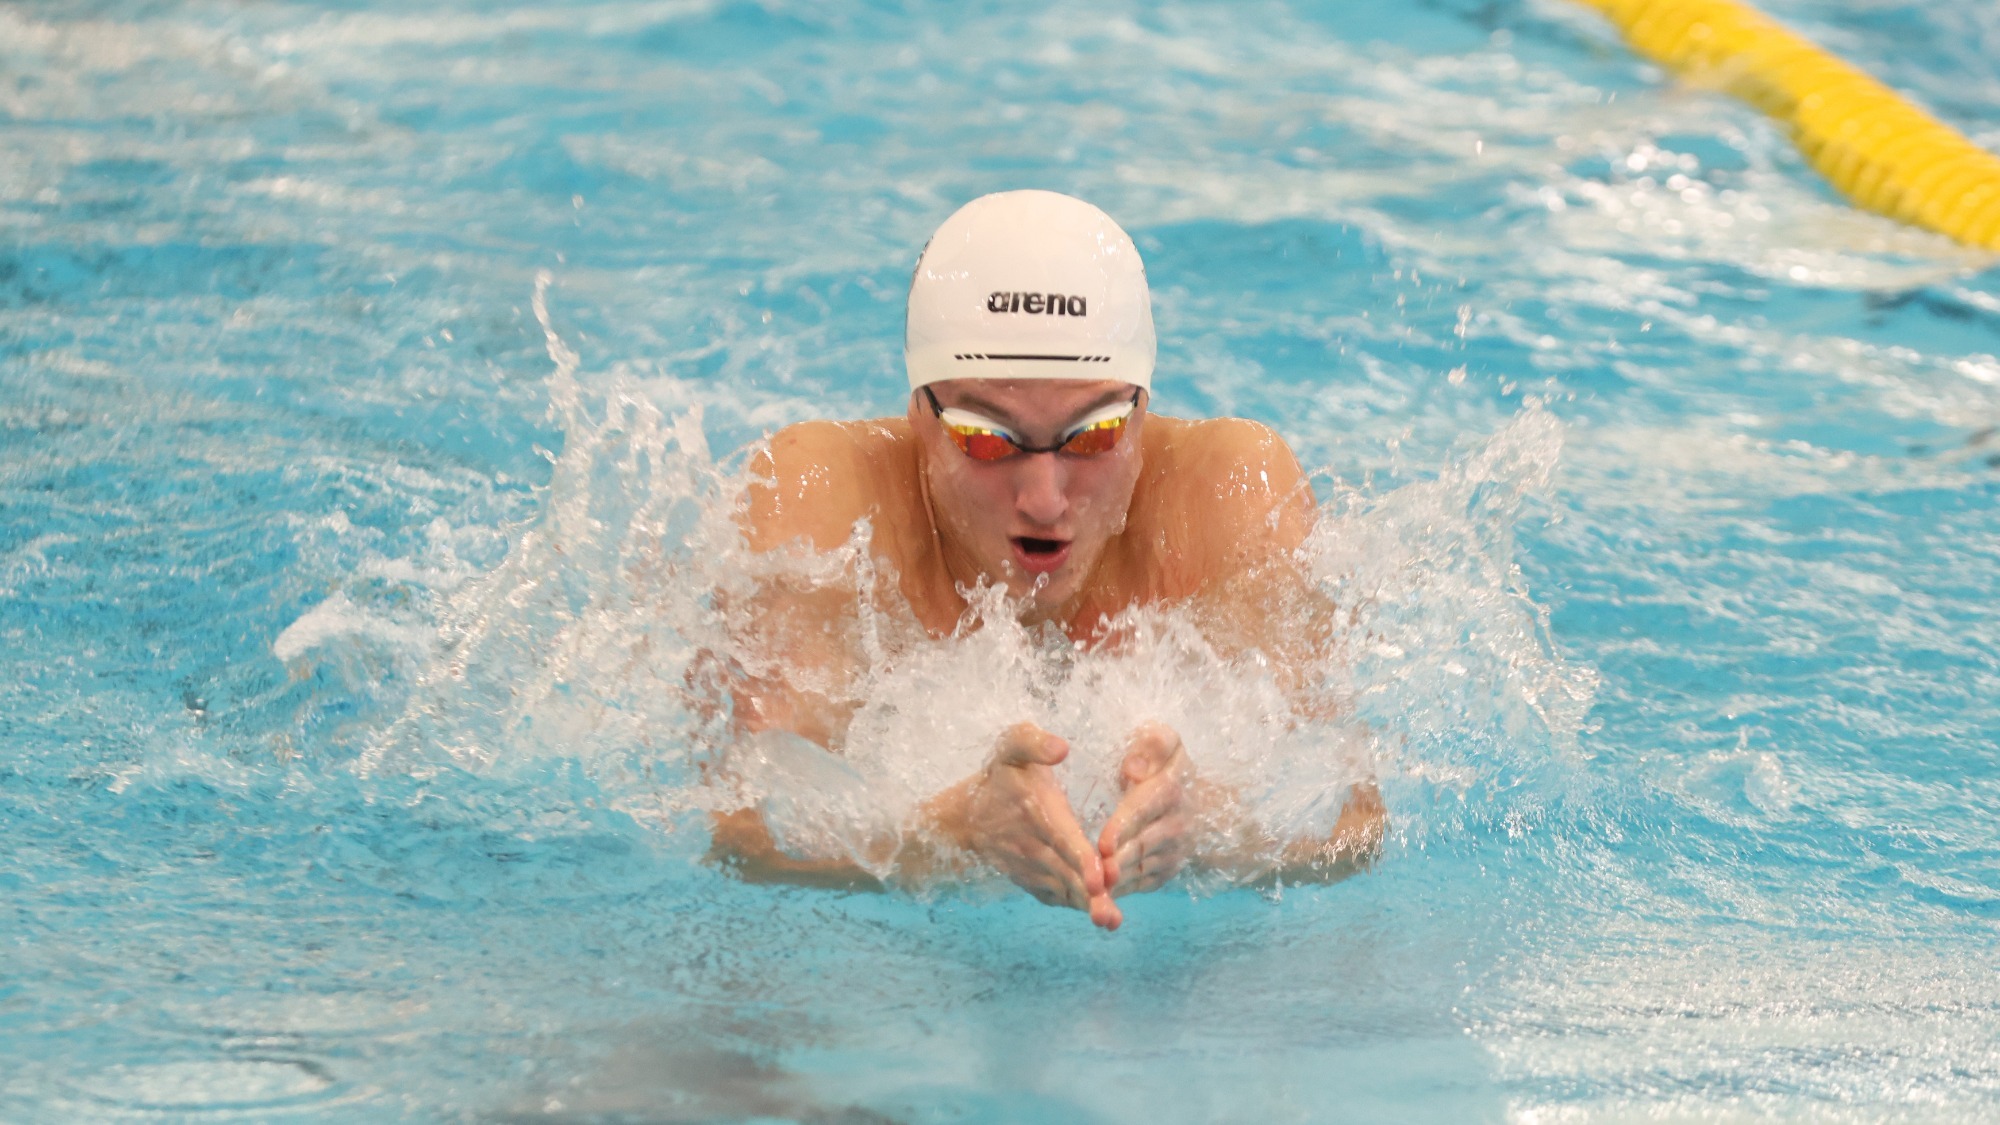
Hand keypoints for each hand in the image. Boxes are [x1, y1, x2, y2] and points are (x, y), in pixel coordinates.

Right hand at [952, 723, 1121, 929]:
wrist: (967, 818)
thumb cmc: (1001, 777)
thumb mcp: (1011, 747)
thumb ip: (1033, 742)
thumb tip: (1061, 747)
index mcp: (1037, 811)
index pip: (1062, 839)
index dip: (1081, 860)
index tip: (1098, 879)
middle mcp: (1033, 845)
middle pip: (1066, 873)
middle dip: (1090, 895)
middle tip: (1111, 916)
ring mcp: (1031, 868)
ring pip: (1063, 890)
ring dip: (1086, 906)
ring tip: (1111, 921)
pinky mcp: (1032, 882)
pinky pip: (1056, 896)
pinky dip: (1076, 903)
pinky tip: (1100, 911)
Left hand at [1098, 722, 1196, 896]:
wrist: (1195, 798)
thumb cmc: (1163, 763)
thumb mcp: (1163, 741)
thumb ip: (1152, 744)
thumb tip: (1133, 769)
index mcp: (1171, 787)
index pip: (1144, 809)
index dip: (1123, 827)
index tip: (1103, 843)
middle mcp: (1177, 823)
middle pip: (1143, 844)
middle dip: (1118, 861)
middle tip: (1095, 874)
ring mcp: (1174, 850)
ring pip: (1142, 868)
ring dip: (1120, 881)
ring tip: (1096, 893)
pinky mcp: (1167, 870)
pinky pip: (1143, 883)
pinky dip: (1123, 891)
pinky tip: (1102, 898)